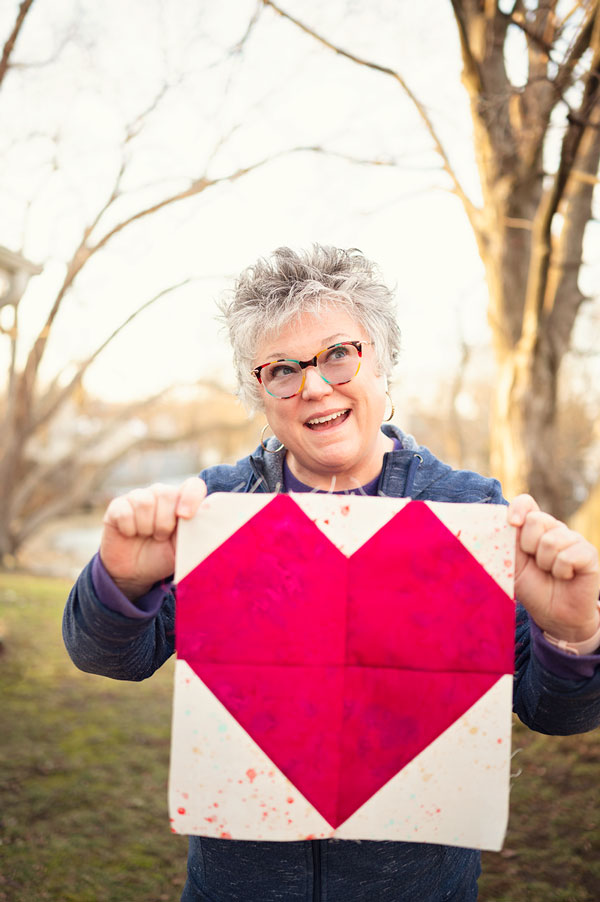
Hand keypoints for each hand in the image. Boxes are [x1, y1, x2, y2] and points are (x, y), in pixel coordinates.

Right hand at [100, 477, 206, 599]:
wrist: (135, 573)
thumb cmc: (163, 556)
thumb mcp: (185, 548)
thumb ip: (197, 531)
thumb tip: (210, 514)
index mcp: (182, 502)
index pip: (193, 486)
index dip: (191, 497)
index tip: (185, 517)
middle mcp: (160, 494)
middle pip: (166, 493)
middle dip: (164, 522)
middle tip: (161, 537)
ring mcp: (137, 498)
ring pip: (144, 502)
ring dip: (146, 527)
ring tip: (146, 535)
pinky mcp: (117, 507)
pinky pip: (124, 511)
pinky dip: (129, 529)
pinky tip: (130, 534)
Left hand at [508, 494, 599, 641]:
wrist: (554, 614)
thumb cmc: (533, 587)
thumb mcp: (512, 565)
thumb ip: (506, 543)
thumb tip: (498, 523)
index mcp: (534, 528)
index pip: (526, 503)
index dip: (518, 509)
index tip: (513, 524)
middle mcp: (555, 529)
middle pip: (536, 519)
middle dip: (529, 546)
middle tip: (536, 563)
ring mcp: (573, 539)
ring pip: (551, 540)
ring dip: (545, 564)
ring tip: (551, 572)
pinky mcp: (588, 553)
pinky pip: (568, 556)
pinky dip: (561, 571)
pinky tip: (566, 577)